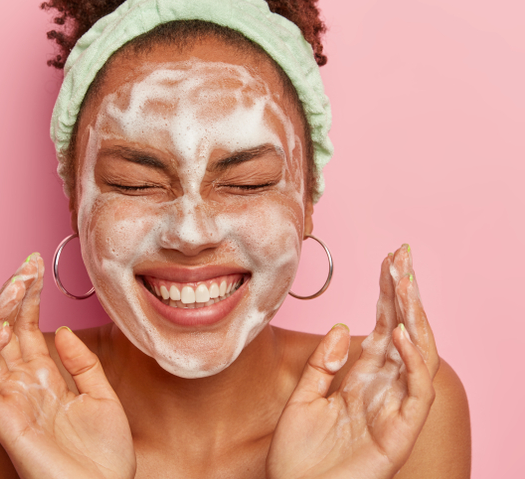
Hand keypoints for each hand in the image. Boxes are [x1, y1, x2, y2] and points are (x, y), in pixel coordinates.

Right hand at [0, 254, 135, 478]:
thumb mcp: (103, 397)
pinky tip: (3, 332)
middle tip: (25, 266)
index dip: (28, 296)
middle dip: (11, 294)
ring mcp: (8, 400)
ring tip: (14, 288)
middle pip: (4, 329)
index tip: (35, 266)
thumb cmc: (105, 458)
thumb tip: (64, 329)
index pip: (27, 327)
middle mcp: (22, 385)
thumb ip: (83, 363)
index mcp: (45, 378)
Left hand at [268, 244, 438, 478]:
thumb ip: (322, 364)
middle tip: (403, 256)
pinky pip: (416, 390)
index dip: (386, 294)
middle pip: (402, 332)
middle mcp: (383, 389)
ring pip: (416, 355)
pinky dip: (410, 360)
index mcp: (361, 379)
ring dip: (412, 317)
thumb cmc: (298, 457)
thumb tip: (344, 326)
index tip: (389, 259)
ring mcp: (395, 409)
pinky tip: (397, 333)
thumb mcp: (302, 398)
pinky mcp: (401, 431)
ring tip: (405, 282)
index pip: (381, 327)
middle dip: (404, 294)